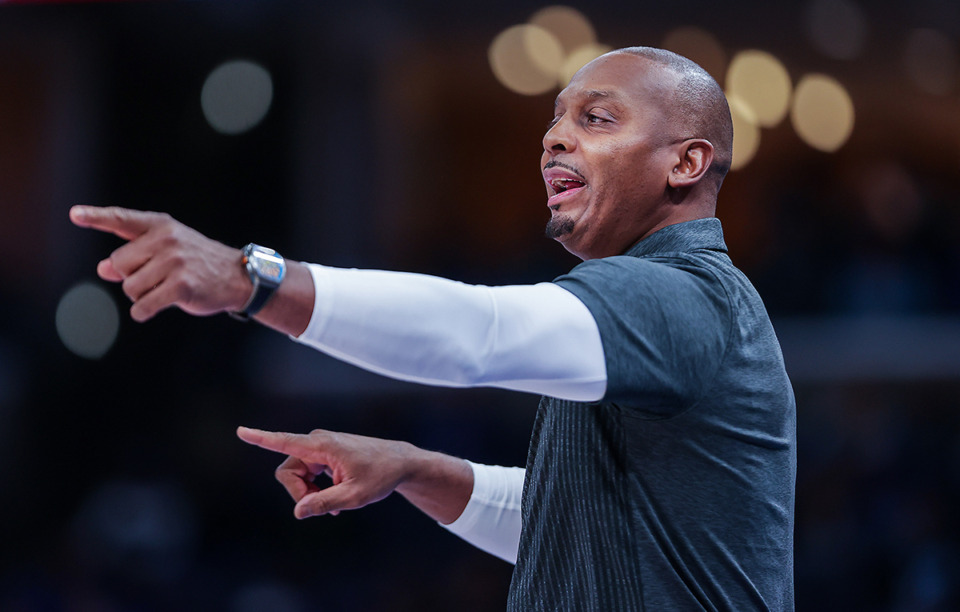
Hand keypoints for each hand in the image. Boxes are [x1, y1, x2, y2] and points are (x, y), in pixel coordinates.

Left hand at [70, 205, 250, 321]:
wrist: (237, 276)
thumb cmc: (197, 262)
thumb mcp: (166, 251)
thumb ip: (133, 256)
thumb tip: (102, 269)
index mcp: (160, 226)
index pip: (122, 220)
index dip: (96, 217)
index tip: (74, 214)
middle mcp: (166, 240)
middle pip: (119, 264)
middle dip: (130, 277)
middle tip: (154, 277)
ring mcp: (175, 262)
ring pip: (130, 288)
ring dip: (140, 296)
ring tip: (161, 290)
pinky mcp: (181, 286)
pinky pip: (143, 306)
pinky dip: (144, 311)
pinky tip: (155, 307)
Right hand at [236, 426, 414, 519]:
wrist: (400, 463)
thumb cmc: (381, 476)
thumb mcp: (355, 496)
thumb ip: (325, 503)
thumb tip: (298, 511)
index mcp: (323, 446)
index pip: (285, 442)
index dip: (261, 439)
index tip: (241, 431)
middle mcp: (318, 442)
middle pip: (288, 472)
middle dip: (299, 493)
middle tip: (325, 509)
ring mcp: (321, 447)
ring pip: (297, 475)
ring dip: (309, 493)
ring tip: (333, 506)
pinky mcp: (325, 454)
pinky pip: (307, 474)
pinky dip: (315, 489)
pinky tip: (333, 501)